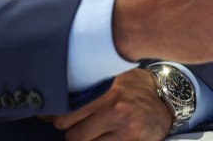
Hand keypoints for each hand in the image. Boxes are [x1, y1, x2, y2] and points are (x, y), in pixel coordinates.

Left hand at [43, 68, 170, 140]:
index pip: (65, 102)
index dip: (53, 112)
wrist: (165, 102)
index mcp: (103, 84)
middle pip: (66, 124)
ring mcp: (119, 121)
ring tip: (90, 132)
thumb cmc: (133, 88)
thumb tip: (53, 102)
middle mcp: (110, 101)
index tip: (47, 115)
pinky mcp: (127, 138)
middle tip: (74, 124)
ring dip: (80, 138)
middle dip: (66, 127)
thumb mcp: (112, 77)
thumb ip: (88, 85)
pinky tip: (103, 137)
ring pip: (78, 139)